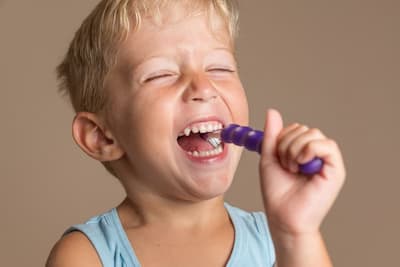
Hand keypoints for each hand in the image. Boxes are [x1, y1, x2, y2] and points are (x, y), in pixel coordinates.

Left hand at [259, 109, 345, 235]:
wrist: (282, 216)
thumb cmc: (276, 191)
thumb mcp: (269, 158)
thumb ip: (272, 135)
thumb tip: (272, 111)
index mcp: (303, 151)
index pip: (296, 128)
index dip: (282, 137)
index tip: (277, 156)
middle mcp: (317, 154)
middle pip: (304, 129)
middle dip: (286, 145)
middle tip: (285, 165)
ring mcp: (327, 161)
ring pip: (313, 134)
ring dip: (294, 150)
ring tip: (292, 169)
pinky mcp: (336, 169)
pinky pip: (326, 145)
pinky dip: (309, 151)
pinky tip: (302, 166)